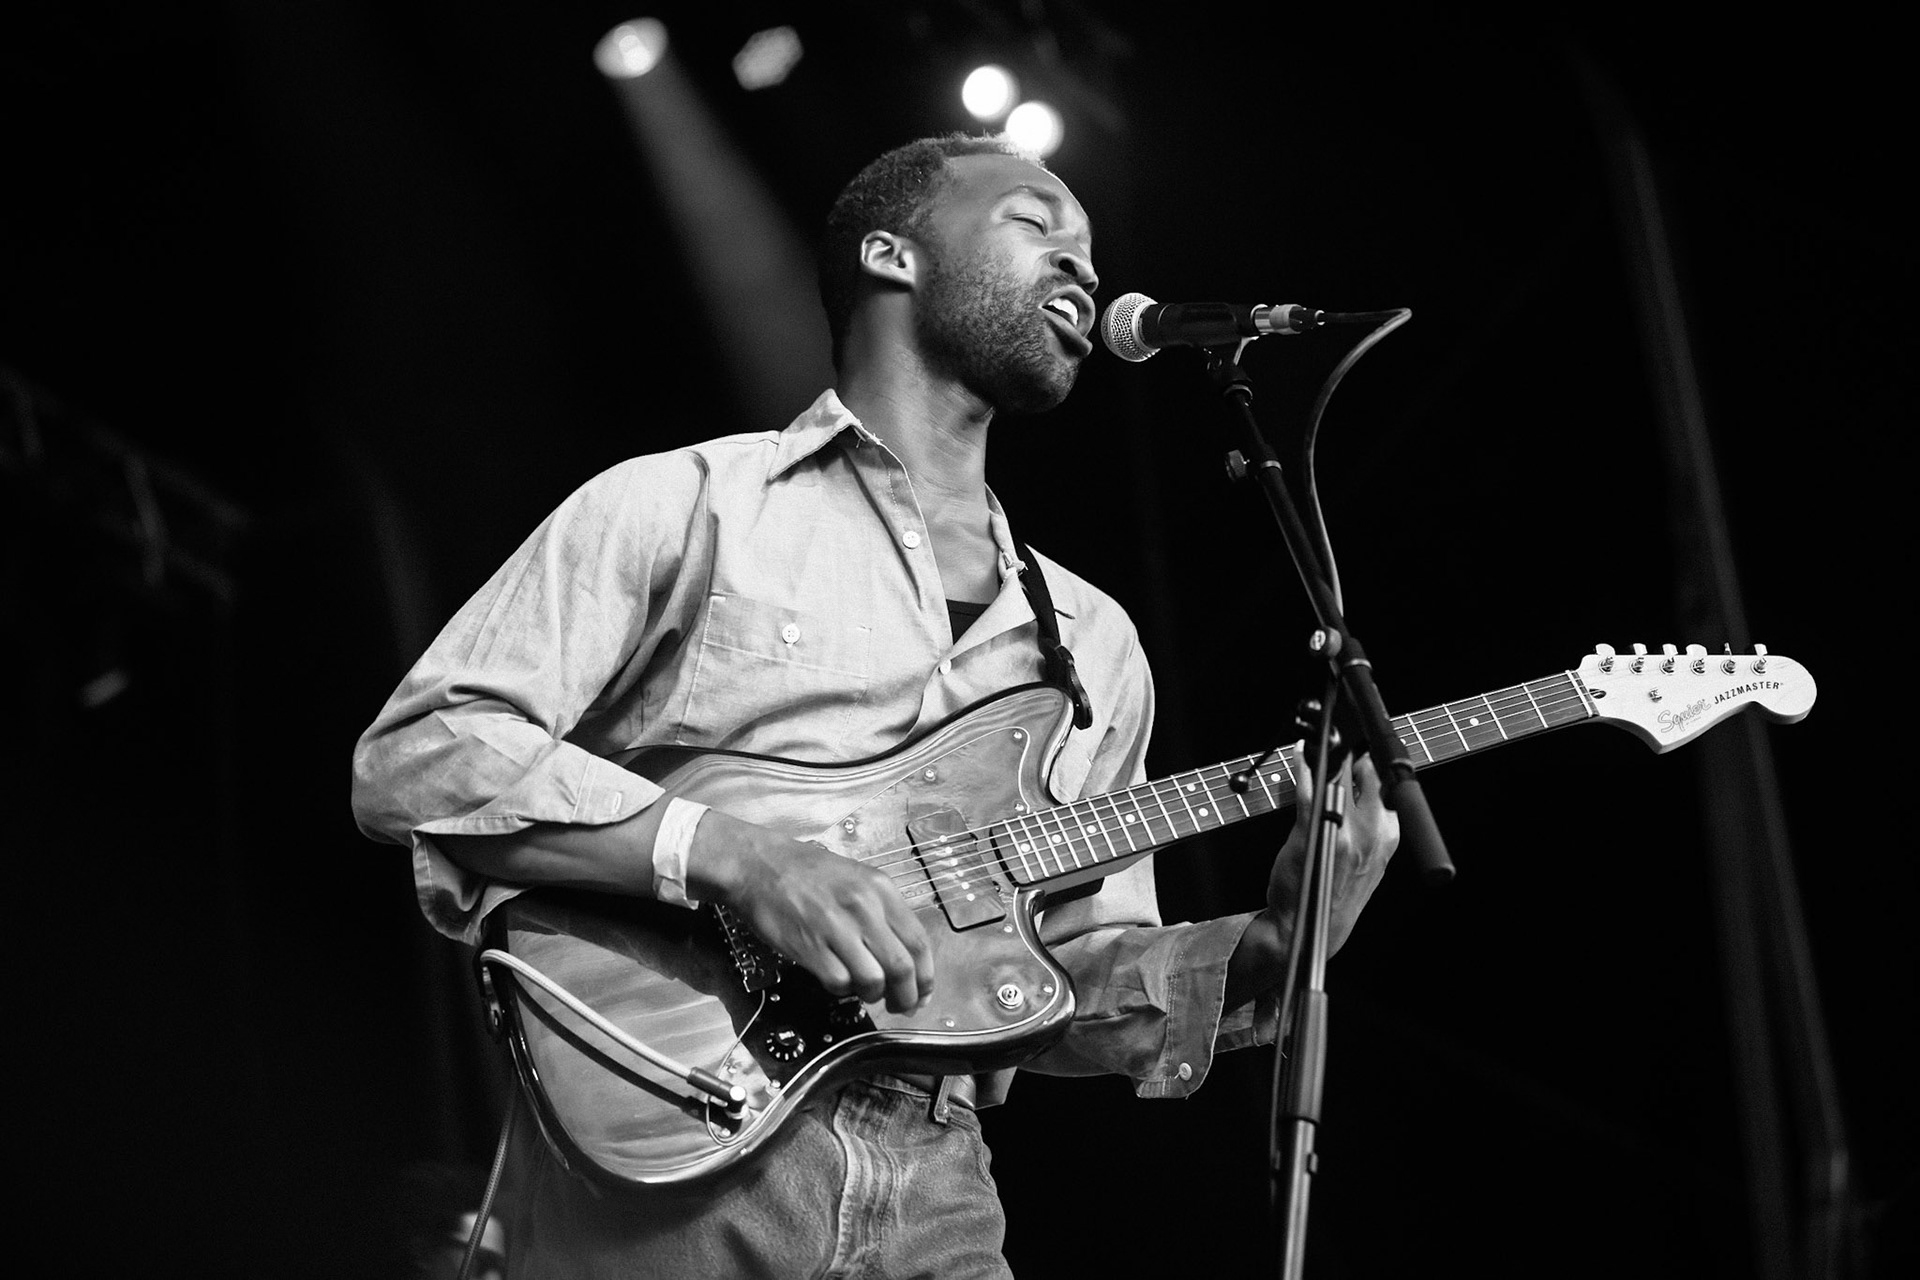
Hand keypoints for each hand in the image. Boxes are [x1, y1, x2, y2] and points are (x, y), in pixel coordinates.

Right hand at [687, 809, 934, 1013]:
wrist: (759, 865)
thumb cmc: (807, 873)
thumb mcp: (857, 878)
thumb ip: (883, 912)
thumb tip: (905, 957)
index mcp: (880, 889)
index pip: (919, 942)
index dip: (925, 976)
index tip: (922, 992)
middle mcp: (863, 907)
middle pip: (901, 967)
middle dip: (906, 996)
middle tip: (901, 1006)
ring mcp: (836, 927)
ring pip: (873, 980)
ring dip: (873, 995)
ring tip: (865, 991)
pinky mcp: (809, 946)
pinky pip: (839, 982)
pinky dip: (842, 990)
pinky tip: (836, 979)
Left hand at [1267, 747, 1399, 954]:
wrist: (1307, 926)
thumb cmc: (1334, 892)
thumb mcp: (1367, 861)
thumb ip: (1370, 826)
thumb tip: (1364, 786)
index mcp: (1389, 836)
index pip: (1389, 784)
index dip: (1374, 760)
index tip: (1364, 741)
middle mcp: (1373, 831)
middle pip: (1367, 772)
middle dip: (1353, 750)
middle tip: (1339, 735)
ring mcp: (1343, 829)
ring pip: (1339, 775)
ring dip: (1328, 752)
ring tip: (1321, 738)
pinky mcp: (1314, 828)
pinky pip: (1309, 784)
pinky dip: (1304, 763)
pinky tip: (1301, 751)